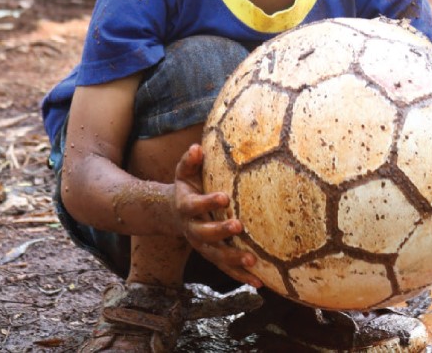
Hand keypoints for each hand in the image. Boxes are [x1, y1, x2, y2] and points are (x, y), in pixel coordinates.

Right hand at [173, 144, 262, 287]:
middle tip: (238, 226)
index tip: (225, 197)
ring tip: (252, 262)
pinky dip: (241, 277)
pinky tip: (258, 283)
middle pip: (205, 234)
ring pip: (216, 256)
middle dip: (221, 232)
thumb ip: (189, 160)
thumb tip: (197, 148)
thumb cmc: (187, 187)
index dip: (209, 202)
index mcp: (186, 206)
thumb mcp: (184, 172)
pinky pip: (226, 269)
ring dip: (233, 261)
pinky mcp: (212, 256)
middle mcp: (193, 229)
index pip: (196, 205)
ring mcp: (202, 245)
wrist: (173, 212)